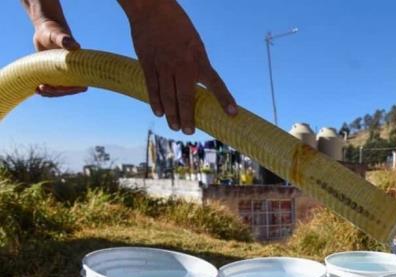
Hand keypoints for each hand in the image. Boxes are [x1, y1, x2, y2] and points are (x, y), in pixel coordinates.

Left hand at [32, 20, 87, 96]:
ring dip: (50, 93)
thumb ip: (65, 40)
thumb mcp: (58, 35)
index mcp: (79, 66)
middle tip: (41, 88)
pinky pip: (52, 85)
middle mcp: (73, 72)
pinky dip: (45, 89)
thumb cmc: (53, 30)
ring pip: (59, 90)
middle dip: (56, 92)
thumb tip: (76, 46)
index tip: (58, 87)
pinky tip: (35, 88)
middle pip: (68, 90)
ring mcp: (63, 73)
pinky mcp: (53, 73)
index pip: (80, 85)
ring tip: (37, 90)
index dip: (70, 90)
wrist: (46, 28)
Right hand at [121, 0, 236, 133]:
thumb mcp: (195, 44)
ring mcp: (164, 66)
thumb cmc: (177, 26)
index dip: (224, 99)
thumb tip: (199, 83)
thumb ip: (197, 64)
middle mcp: (182, 66)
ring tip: (175, 127)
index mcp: (198, 59)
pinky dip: (155, 101)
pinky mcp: (148, 64)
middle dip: (188, 117)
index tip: (233, 114)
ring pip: (168, 96)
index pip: (215, 83)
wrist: (152, 9)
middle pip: (186, 98)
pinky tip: (159, 112)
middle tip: (189, 131)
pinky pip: (152, 87)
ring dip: (172, 114)